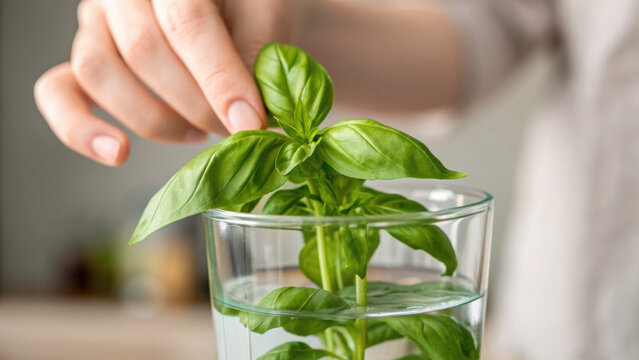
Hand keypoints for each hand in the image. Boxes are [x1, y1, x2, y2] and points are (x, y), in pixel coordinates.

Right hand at [35, 0, 288, 165]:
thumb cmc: (252, 11)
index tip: (250, 122)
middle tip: (236, 129)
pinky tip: (117, 152)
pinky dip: (78, 129)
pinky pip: (57, 92)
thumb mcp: (269, 16)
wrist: (234, 11)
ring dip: (156, 118)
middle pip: (143, 52)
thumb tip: (244, 113)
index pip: (187, 21)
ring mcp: (97, 23)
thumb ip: (257, 53)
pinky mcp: (84, 59)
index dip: (219, 78)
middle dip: (197, 104)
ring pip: (100, 73)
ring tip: (200, 132)